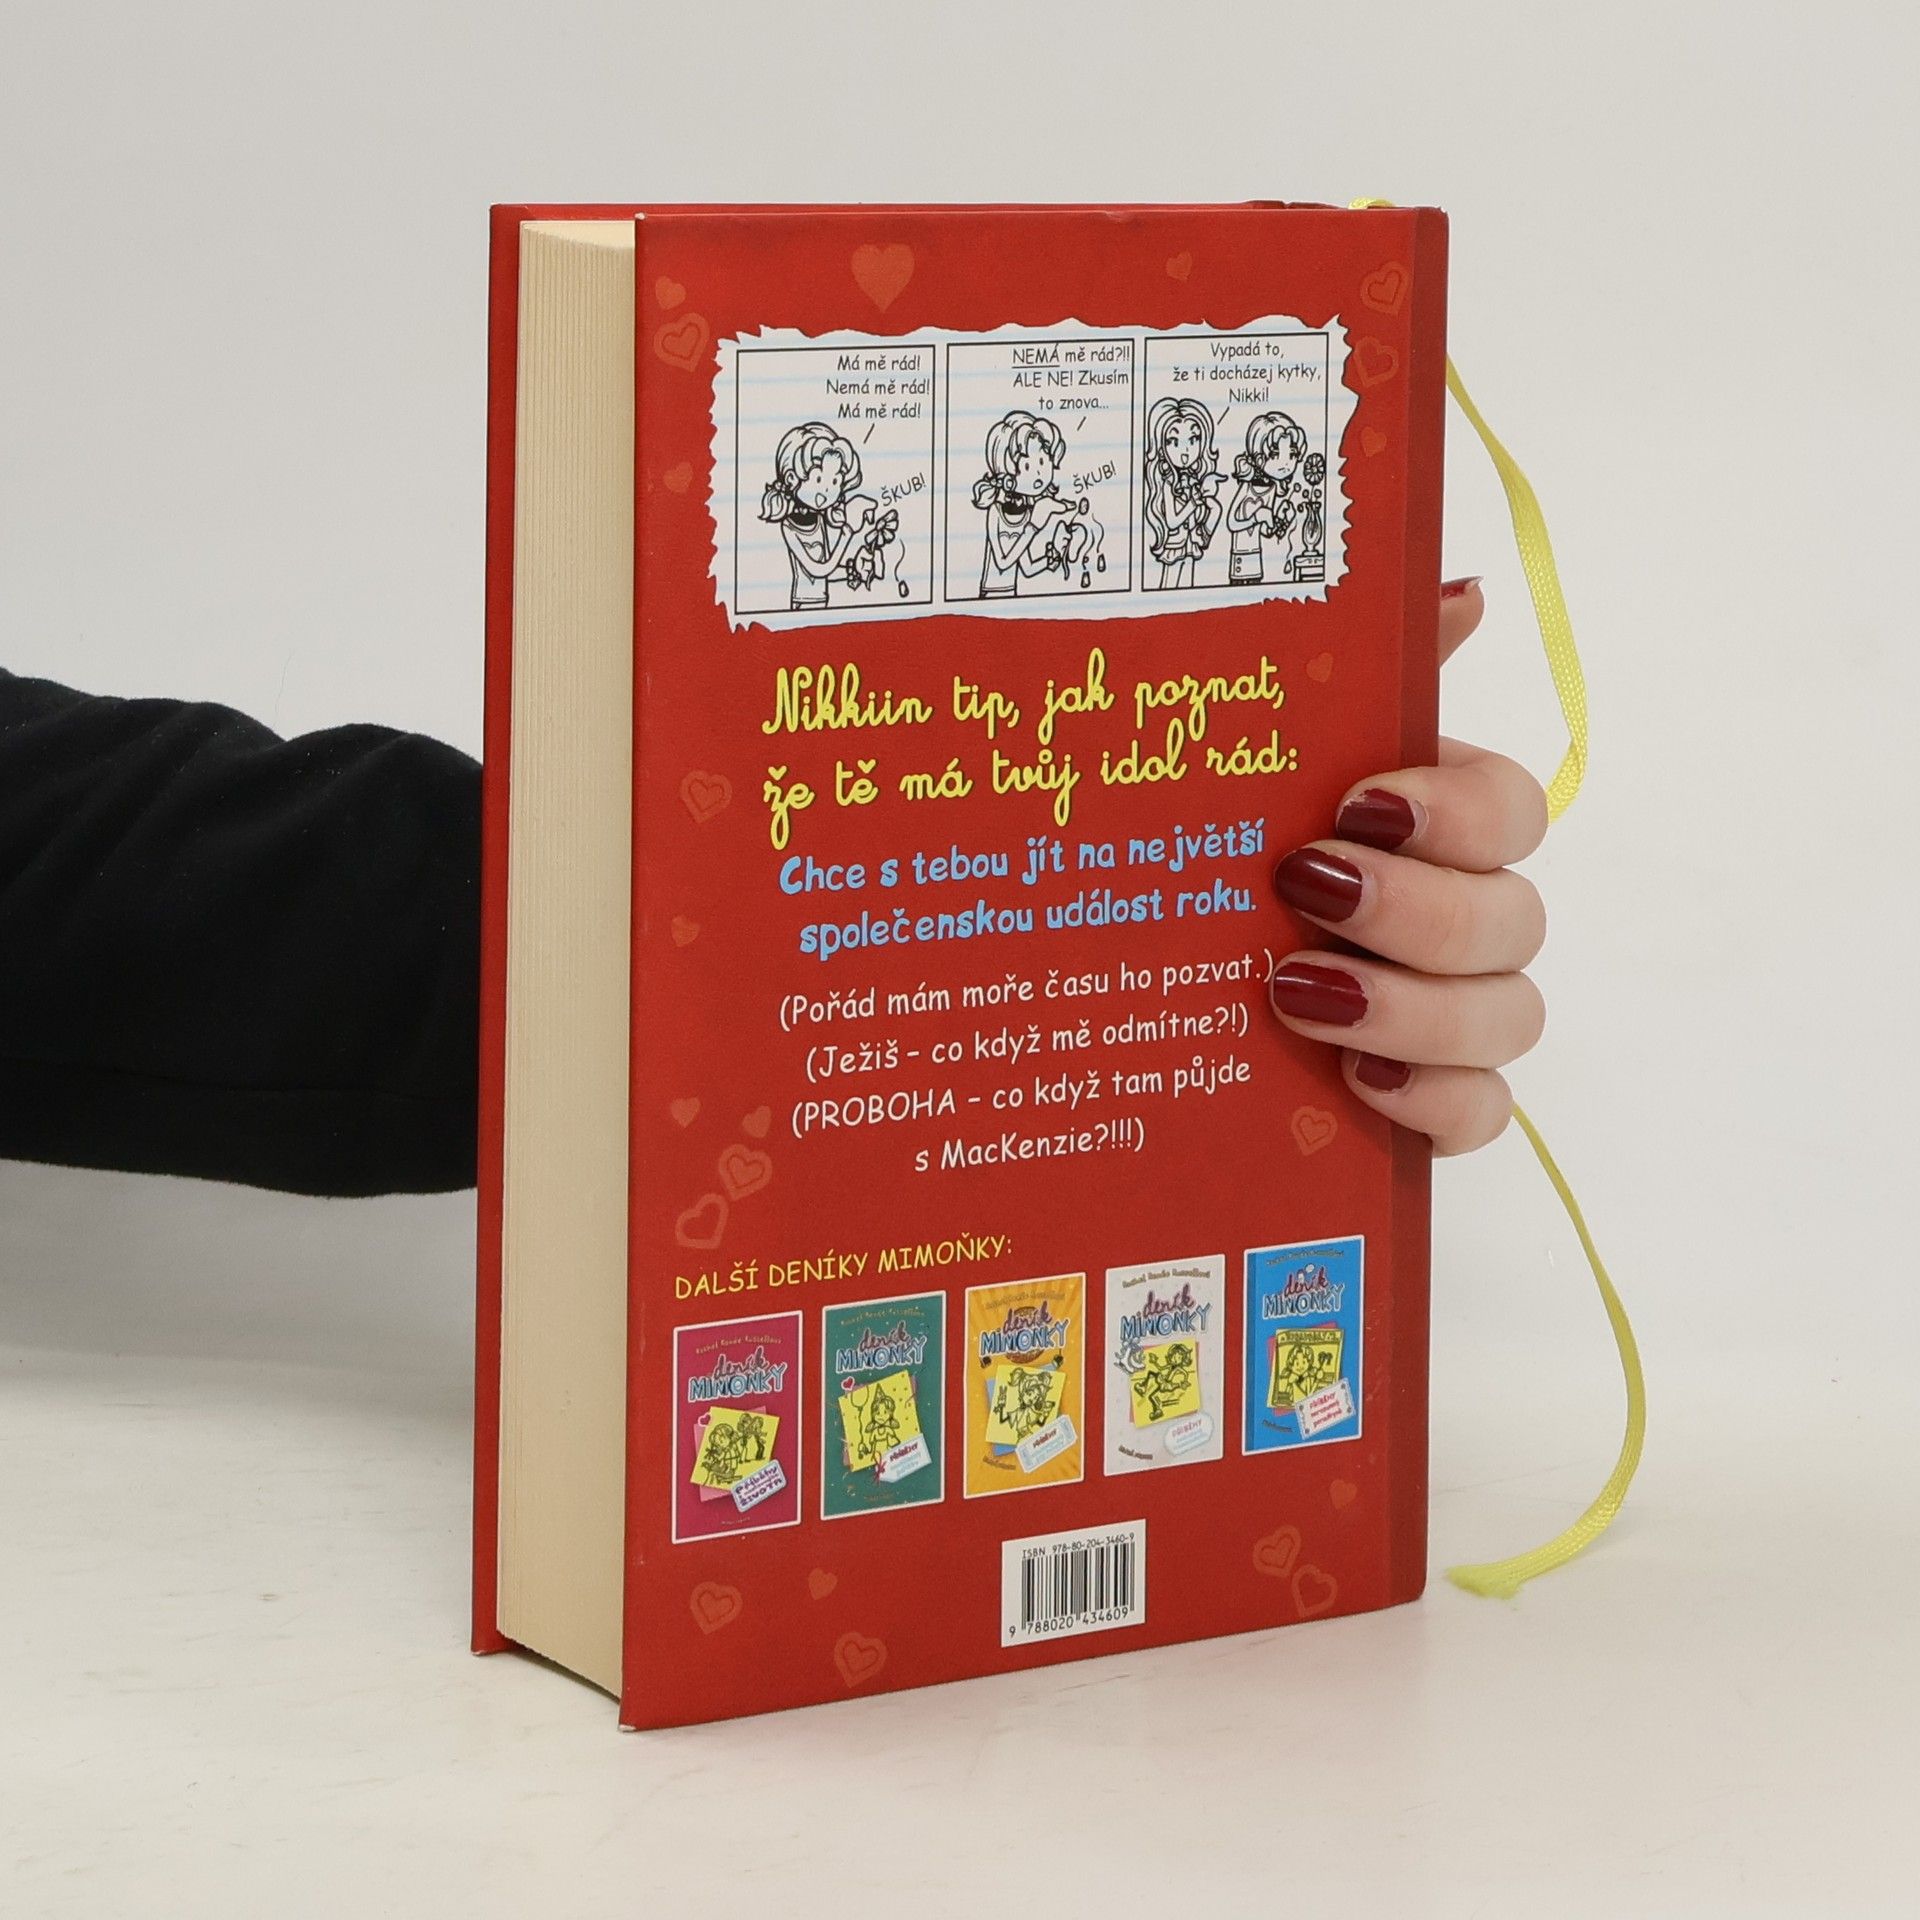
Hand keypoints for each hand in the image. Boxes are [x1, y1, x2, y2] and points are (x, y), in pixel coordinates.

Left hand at [1267, 579, 1547, 1154]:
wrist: (1140, 991)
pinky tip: (1357, 1083)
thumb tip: (1458, 587)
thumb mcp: (1261, 763)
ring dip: (1415, 1007)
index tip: (1357, 800)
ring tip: (1298, 996)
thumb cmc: (1219, 854)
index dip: (1458, 810)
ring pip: (1510, 1017)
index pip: (1511, 810)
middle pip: (1514, 918)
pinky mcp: (1429, 1101)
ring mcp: (1454, 1016)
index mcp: (1433, 829)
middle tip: (1303, 892)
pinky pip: (1485, 1114)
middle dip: (1417, 909)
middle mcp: (1465, 918)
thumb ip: (1356, 676)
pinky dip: (1435, 1102)